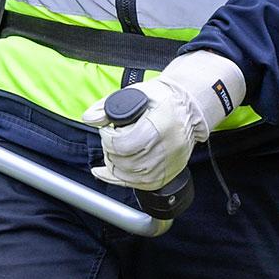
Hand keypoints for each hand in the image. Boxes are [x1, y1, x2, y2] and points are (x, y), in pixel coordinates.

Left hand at [82, 51, 245, 190]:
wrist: (189, 108)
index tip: (107, 129)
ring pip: (130, 176)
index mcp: (158, 126)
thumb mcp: (135, 93)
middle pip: (125, 162)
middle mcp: (166, 148)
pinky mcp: (168, 174)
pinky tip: (107, 171)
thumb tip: (89, 119)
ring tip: (115, 150)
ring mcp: (168, 164)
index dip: (108, 138)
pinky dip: (120, 179)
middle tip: (111, 138)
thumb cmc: (162, 99)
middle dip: (109, 150)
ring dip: (114, 164)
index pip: (123, 144)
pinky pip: (140, 185)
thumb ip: (107, 106)